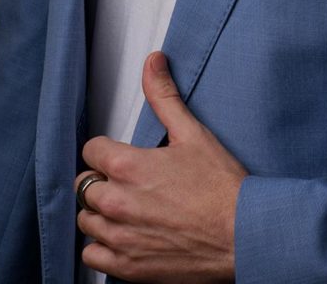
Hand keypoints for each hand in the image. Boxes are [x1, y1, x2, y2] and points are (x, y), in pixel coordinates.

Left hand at [75, 51, 247, 281]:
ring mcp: (120, 238)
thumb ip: (164, 96)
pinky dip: (103, 246)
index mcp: (128, 167)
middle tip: (127, 181)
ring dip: (101, 212)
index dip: (105, 149)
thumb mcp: (193, 133)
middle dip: (102, 179)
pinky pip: (91, 256)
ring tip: (126, 207)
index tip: (119, 155)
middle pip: (84, 185)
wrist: (242, 235)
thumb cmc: (222, 188)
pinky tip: (124, 235)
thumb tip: (153, 62)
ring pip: (86, 220)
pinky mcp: (127, 268)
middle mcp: (117, 203)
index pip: (91, 150)